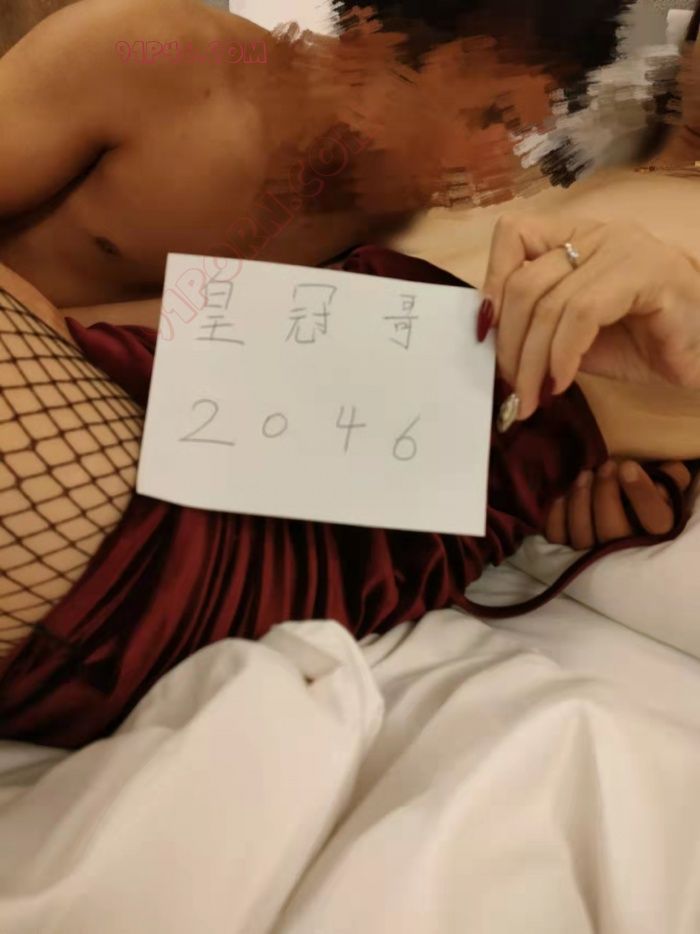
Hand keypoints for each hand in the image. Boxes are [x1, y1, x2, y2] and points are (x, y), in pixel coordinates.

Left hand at [481, 213, 699, 420]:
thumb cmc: (644, 342)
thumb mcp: (575, 334)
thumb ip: (537, 325)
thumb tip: (489, 341)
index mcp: (576, 237)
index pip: (513, 235)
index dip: (491, 283)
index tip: (484, 335)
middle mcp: (598, 232)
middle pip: (524, 282)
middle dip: (508, 344)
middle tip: (510, 388)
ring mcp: (624, 247)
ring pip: (549, 301)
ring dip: (532, 361)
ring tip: (530, 398)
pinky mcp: (648, 273)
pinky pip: (582, 313)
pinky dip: (563, 355)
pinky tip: (561, 382)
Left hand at [545, 460, 691, 549]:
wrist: (622, 514)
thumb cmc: (644, 498)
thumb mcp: (664, 487)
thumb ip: (669, 478)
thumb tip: (667, 468)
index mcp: (657, 535)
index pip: (654, 521)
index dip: (641, 493)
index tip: (627, 466)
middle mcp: (625, 552)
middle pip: (612, 531)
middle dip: (605, 493)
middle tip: (606, 466)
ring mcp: (595, 557)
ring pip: (582, 536)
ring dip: (580, 500)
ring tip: (584, 475)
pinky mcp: (568, 553)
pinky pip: (558, 538)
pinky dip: (556, 515)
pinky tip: (563, 496)